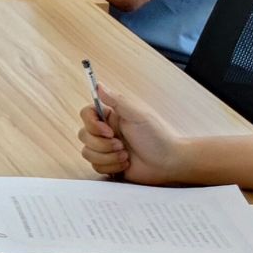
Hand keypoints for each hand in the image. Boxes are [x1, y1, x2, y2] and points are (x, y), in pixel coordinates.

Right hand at [75, 87, 190, 184]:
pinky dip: (111, 166)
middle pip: (84, 135)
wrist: (168, 162)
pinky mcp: (109, 164)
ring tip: (125, 155)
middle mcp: (106, 132)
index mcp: (111, 117)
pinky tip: (126, 163)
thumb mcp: (138, 115)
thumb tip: (98, 85)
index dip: (92, 124)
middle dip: (103, 144)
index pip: (86, 114)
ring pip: (87, 152)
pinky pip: (96, 166)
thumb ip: (115, 100)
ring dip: (108, 156)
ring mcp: (107, 149)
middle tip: (121, 144)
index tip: (108, 130)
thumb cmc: (158, 137)